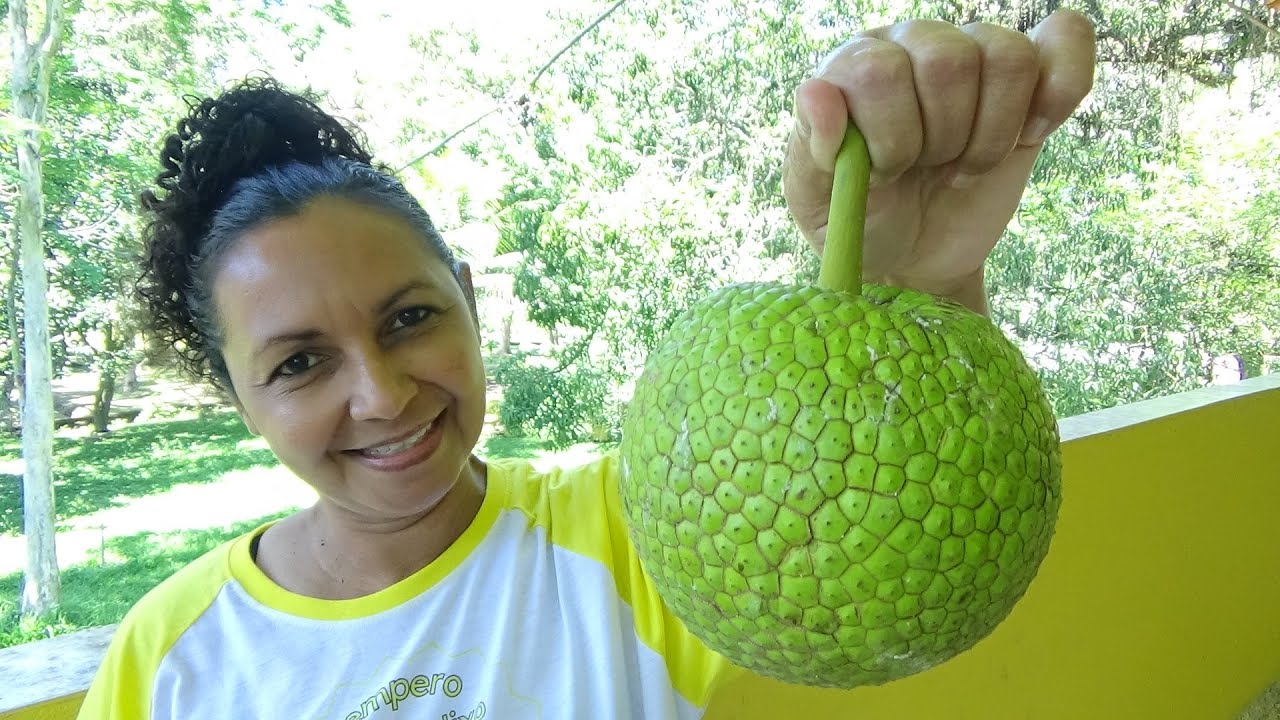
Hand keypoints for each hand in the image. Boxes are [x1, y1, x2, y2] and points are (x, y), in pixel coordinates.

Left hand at [783, 10, 1095, 313]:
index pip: (881, 71)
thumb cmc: (859, 222)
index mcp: (853, 65)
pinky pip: (1065, 40)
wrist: (912, 258)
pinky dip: (1058, 92)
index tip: (881, 174)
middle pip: (949, 60)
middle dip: (939, 139)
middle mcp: (912, 44)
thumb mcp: (817, 200)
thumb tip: (817, 91)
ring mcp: (973, 55)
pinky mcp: (1031, 77)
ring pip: (1007, 56)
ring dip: (990, 133)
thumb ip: (814, 145)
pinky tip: (1028, 136)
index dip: (891, 136)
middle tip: (924, 171)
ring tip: (962, 165)